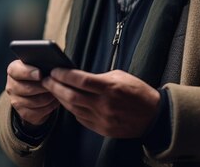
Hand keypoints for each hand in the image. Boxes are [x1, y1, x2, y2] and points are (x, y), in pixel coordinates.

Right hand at [5, 59, 59, 125]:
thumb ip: (41, 65)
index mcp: (13, 70)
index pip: (15, 71)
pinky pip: (36, 113)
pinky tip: (53, 102)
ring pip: (34, 102)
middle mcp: (11, 86)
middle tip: (55, 84)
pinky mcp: (22, 113)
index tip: (40, 74)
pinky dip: (48, 108)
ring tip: (56, 93)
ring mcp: (15, 101)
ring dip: (48, 98)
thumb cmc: (41, 74)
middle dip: (44, 87)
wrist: (39, 90)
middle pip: (27, 88)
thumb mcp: (40, 65)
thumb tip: (50, 70)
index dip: (28, 73)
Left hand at [42, 68, 159, 137]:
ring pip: (73, 108)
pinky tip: (67, 101)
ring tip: (53, 89)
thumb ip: (99, 77)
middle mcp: (104, 105)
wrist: (153, 116)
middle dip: (55, 86)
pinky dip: (71, 109)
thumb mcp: (120, 76)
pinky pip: (80, 118)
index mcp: (110, 88)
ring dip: (60, 98)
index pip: (80, 80)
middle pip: (71, 95)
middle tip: (46, 79)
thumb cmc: (138, 92)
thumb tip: (79, 77)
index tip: (55, 70)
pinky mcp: (102, 129)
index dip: (64, 75)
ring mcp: (102, 119)